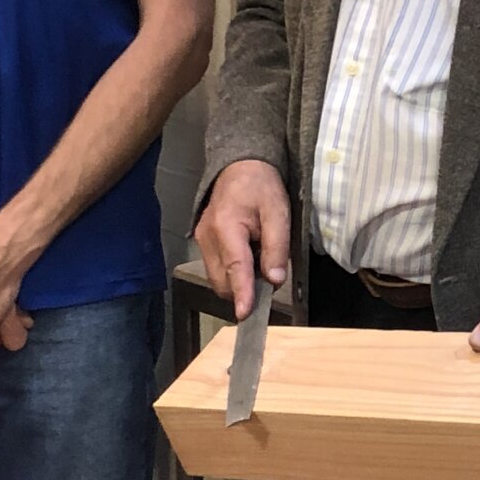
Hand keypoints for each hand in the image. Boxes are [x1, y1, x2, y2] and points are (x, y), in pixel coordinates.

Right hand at [195, 159, 290, 319]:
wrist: (240, 166)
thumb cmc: (260, 186)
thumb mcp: (278, 211)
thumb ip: (277, 246)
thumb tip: (275, 279)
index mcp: (226, 226)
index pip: (235, 267)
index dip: (242, 293)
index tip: (246, 313)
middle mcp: (207, 236)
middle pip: (223, 280)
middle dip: (244, 288)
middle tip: (269, 276)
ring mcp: (201, 240)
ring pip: (218, 278)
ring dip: (238, 280)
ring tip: (259, 258)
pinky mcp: (202, 242)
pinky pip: (216, 268)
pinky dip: (232, 271)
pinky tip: (248, 255)